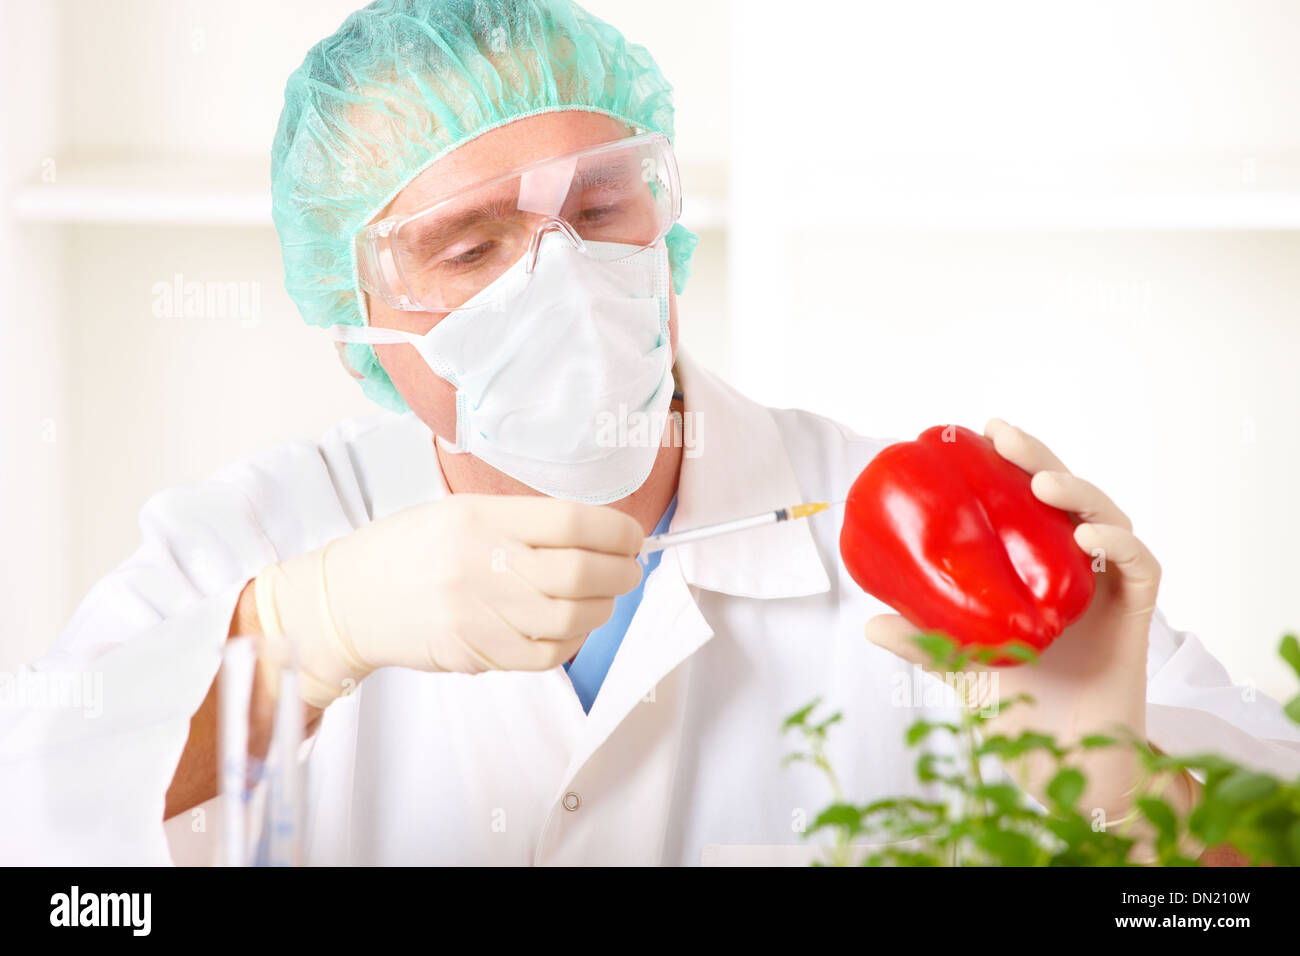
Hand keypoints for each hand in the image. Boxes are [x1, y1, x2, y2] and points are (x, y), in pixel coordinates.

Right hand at [254, 494, 643, 707]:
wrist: (349, 598)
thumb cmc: (410, 548)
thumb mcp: (462, 512)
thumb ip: (526, 523)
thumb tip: (599, 538)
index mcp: (482, 517)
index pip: (572, 521)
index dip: (617, 531)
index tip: (632, 536)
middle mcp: (482, 563)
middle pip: (580, 573)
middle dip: (621, 574)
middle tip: (629, 570)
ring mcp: (478, 613)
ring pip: (570, 619)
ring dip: (601, 609)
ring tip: (602, 599)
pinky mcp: (474, 652)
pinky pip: (544, 655)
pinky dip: (571, 643)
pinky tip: (571, 629)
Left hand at [864, 418, 1183, 824]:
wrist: (1066, 763)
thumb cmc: (1019, 709)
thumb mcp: (960, 669)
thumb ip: (922, 644)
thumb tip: (870, 623)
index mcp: (1036, 569)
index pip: (1026, 503)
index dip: (1007, 464)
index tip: (974, 435)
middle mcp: (1075, 569)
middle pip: (1066, 496)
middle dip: (1037, 457)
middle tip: (1000, 433)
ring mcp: (1109, 588)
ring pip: (1106, 518)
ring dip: (1078, 492)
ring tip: (1042, 484)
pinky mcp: (1140, 615)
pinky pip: (1141, 567)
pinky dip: (1118, 546)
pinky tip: (1087, 539)